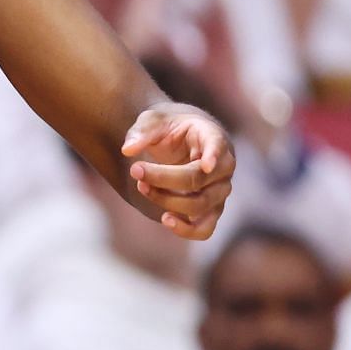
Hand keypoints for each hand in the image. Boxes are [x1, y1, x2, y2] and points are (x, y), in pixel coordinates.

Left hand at [120, 104, 235, 239]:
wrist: (177, 138)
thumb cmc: (168, 127)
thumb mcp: (152, 120)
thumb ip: (141, 132)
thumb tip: (127, 150)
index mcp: (212, 137)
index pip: (217, 146)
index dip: (213, 156)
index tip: (206, 165)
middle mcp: (223, 166)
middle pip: (199, 180)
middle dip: (163, 178)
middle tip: (135, 169)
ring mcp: (219, 190)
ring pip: (201, 205)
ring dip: (167, 200)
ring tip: (142, 187)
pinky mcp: (210, 209)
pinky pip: (205, 228)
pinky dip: (187, 230)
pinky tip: (165, 219)